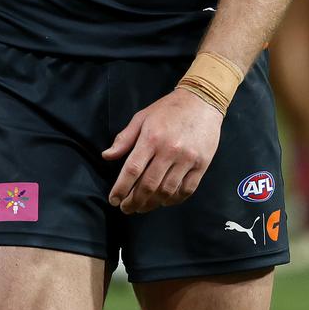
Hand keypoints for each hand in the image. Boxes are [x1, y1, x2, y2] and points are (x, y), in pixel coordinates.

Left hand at [102, 90, 222, 213]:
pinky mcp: (202, 165)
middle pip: (148, 185)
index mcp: (151, 138)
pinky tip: (164, 201)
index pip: (132, 170)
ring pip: (167, 191)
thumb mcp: (142, 117)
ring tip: (142, 207)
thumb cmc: (168, 109)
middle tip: (126, 208)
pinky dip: (173, 200)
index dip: (121, 189)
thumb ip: (124, 138)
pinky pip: (186, 190)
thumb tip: (107, 156)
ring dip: (152, 204)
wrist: (202, 101)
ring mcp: (187, 159)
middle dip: (134, 201)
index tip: (113, 200)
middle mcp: (169, 150)